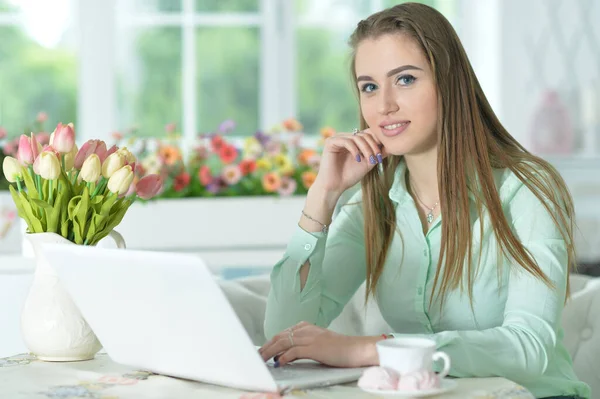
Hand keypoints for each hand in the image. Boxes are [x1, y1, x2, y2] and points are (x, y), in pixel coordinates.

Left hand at [258, 322, 378, 367]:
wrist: (356, 348)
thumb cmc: (339, 348)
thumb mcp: (318, 343)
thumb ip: (302, 346)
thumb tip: (286, 355)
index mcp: (306, 326)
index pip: (283, 333)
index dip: (270, 342)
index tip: (262, 350)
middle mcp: (306, 329)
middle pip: (279, 336)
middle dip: (266, 346)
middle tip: (257, 355)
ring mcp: (310, 337)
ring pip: (283, 342)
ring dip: (270, 352)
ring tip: (262, 359)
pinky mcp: (314, 347)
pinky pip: (294, 351)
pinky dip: (284, 357)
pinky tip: (279, 363)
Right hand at [312, 129, 387, 195]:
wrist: (335, 186)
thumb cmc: (349, 175)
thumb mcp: (368, 163)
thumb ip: (378, 154)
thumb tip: (392, 146)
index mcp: (353, 140)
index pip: (368, 134)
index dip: (377, 141)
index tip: (381, 155)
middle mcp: (345, 137)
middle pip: (364, 134)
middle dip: (373, 146)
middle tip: (377, 158)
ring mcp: (337, 138)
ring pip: (357, 137)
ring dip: (366, 149)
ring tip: (369, 160)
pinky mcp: (331, 142)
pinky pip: (347, 141)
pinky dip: (355, 150)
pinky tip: (358, 159)